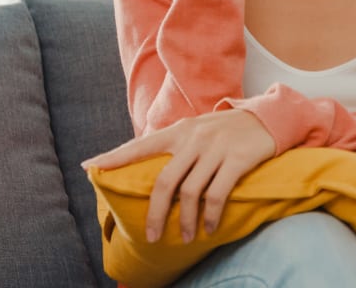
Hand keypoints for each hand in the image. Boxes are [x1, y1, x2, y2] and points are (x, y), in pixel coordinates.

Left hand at [82, 109, 275, 243]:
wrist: (266, 117)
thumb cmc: (224, 130)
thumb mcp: (195, 129)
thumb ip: (173, 145)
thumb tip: (144, 167)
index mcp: (178, 131)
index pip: (139, 145)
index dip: (113, 157)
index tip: (89, 167)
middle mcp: (193, 139)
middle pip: (165, 181)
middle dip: (155, 212)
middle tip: (151, 235)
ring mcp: (215, 149)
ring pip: (191, 192)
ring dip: (186, 220)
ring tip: (185, 237)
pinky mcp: (237, 159)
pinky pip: (218, 194)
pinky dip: (211, 215)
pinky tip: (209, 228)